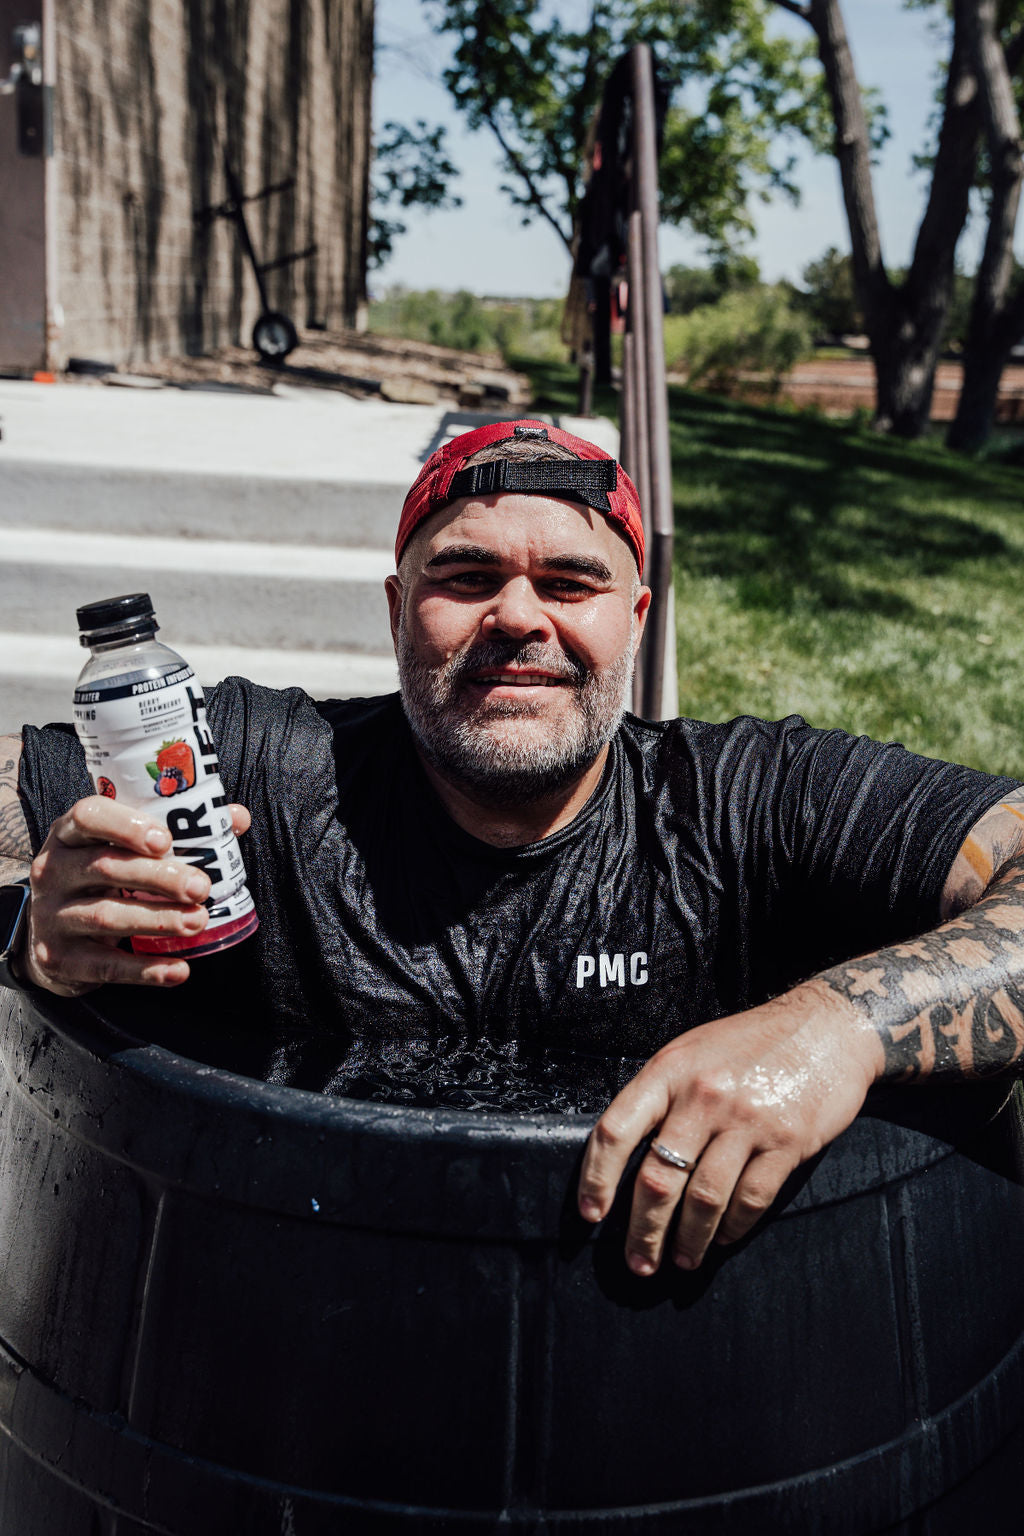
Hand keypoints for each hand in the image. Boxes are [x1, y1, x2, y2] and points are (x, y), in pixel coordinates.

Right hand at [18, 795, 251, 995]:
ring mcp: (51, 915)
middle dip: (160, 878)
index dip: (126, 825)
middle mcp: (52, 870)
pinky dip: (146, 970)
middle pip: (106, 867)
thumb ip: (179, 831)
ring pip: (107, 916)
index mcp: (69, 834)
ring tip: (198, 921)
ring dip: (158, 920)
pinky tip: (179, 970)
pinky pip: (105, 965)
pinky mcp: (58, 958)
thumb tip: (237, 817)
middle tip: (201, 887)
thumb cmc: (100, 879)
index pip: (88, 815)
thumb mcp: (122, 849)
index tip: (166, 840)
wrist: (49, 934)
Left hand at [576, 982, 881, 1273]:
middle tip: (639, 1262)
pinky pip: (751, 1199)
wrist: (827, 1027)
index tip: (592, 1214)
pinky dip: (733, 1229)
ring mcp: (746, 1120)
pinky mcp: (787, 1142)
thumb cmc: (751, 1042)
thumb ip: (661, 1094)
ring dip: (689, 1240)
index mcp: (669, 1071)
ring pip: (704, 1199)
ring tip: (681, 1259)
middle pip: (658, 1178)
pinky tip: (722, 1239)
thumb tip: (626, 1153)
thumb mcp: (692, 1051)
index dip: (597, 1178)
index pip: (616, 1131)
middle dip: (643, 1231)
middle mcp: (703, 1096)